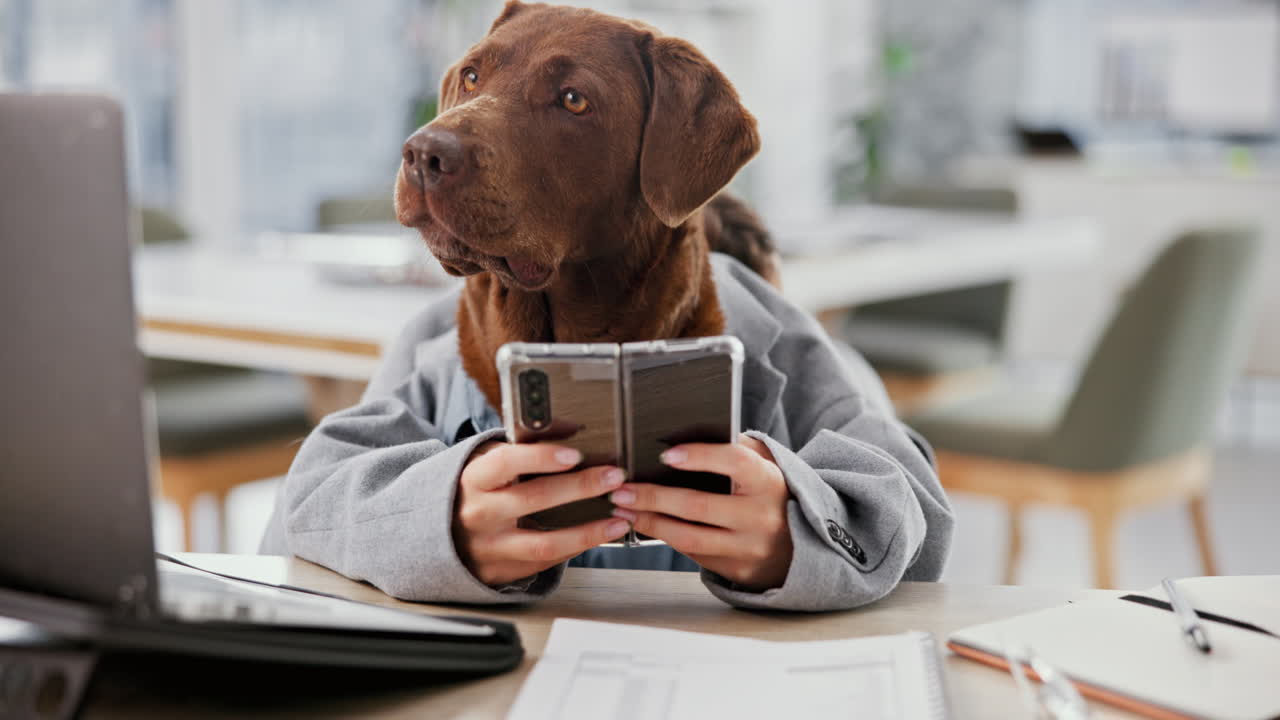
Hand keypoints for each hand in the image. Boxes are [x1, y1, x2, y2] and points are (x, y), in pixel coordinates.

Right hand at [454, 442, 630, 585]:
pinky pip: (544, 563)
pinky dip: (575, 549)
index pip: (507, 463)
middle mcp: (479, 514)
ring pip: (545, 543)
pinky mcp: (500, 572)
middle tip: (613, 477)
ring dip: (588, 531)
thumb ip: (519, 449)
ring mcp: (489, 547)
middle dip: (580, 487)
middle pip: (534, 499)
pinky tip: (597, 536)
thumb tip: (571, 430)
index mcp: (473, 480)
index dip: (542, 457)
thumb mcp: (484, 464)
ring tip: (619, 520)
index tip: (574, 454)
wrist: (434, 537)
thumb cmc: (471, 492)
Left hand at [609, 434, 792, 590]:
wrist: (804, 544)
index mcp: (768, 481)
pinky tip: (647, 525)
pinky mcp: (738, 569)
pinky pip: (694, 553)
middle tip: (622, 490)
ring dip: (650, 522)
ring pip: (689, 536)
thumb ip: (735, 446)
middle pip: (697, 505)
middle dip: (652, 497)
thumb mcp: (764, 464)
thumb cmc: (770, 493)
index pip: (733, 462)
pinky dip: (666, 537)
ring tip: (623, 511)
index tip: (666, 454)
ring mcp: (749, 547)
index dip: (699, 456)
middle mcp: (761, 516)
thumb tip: (687, 433)